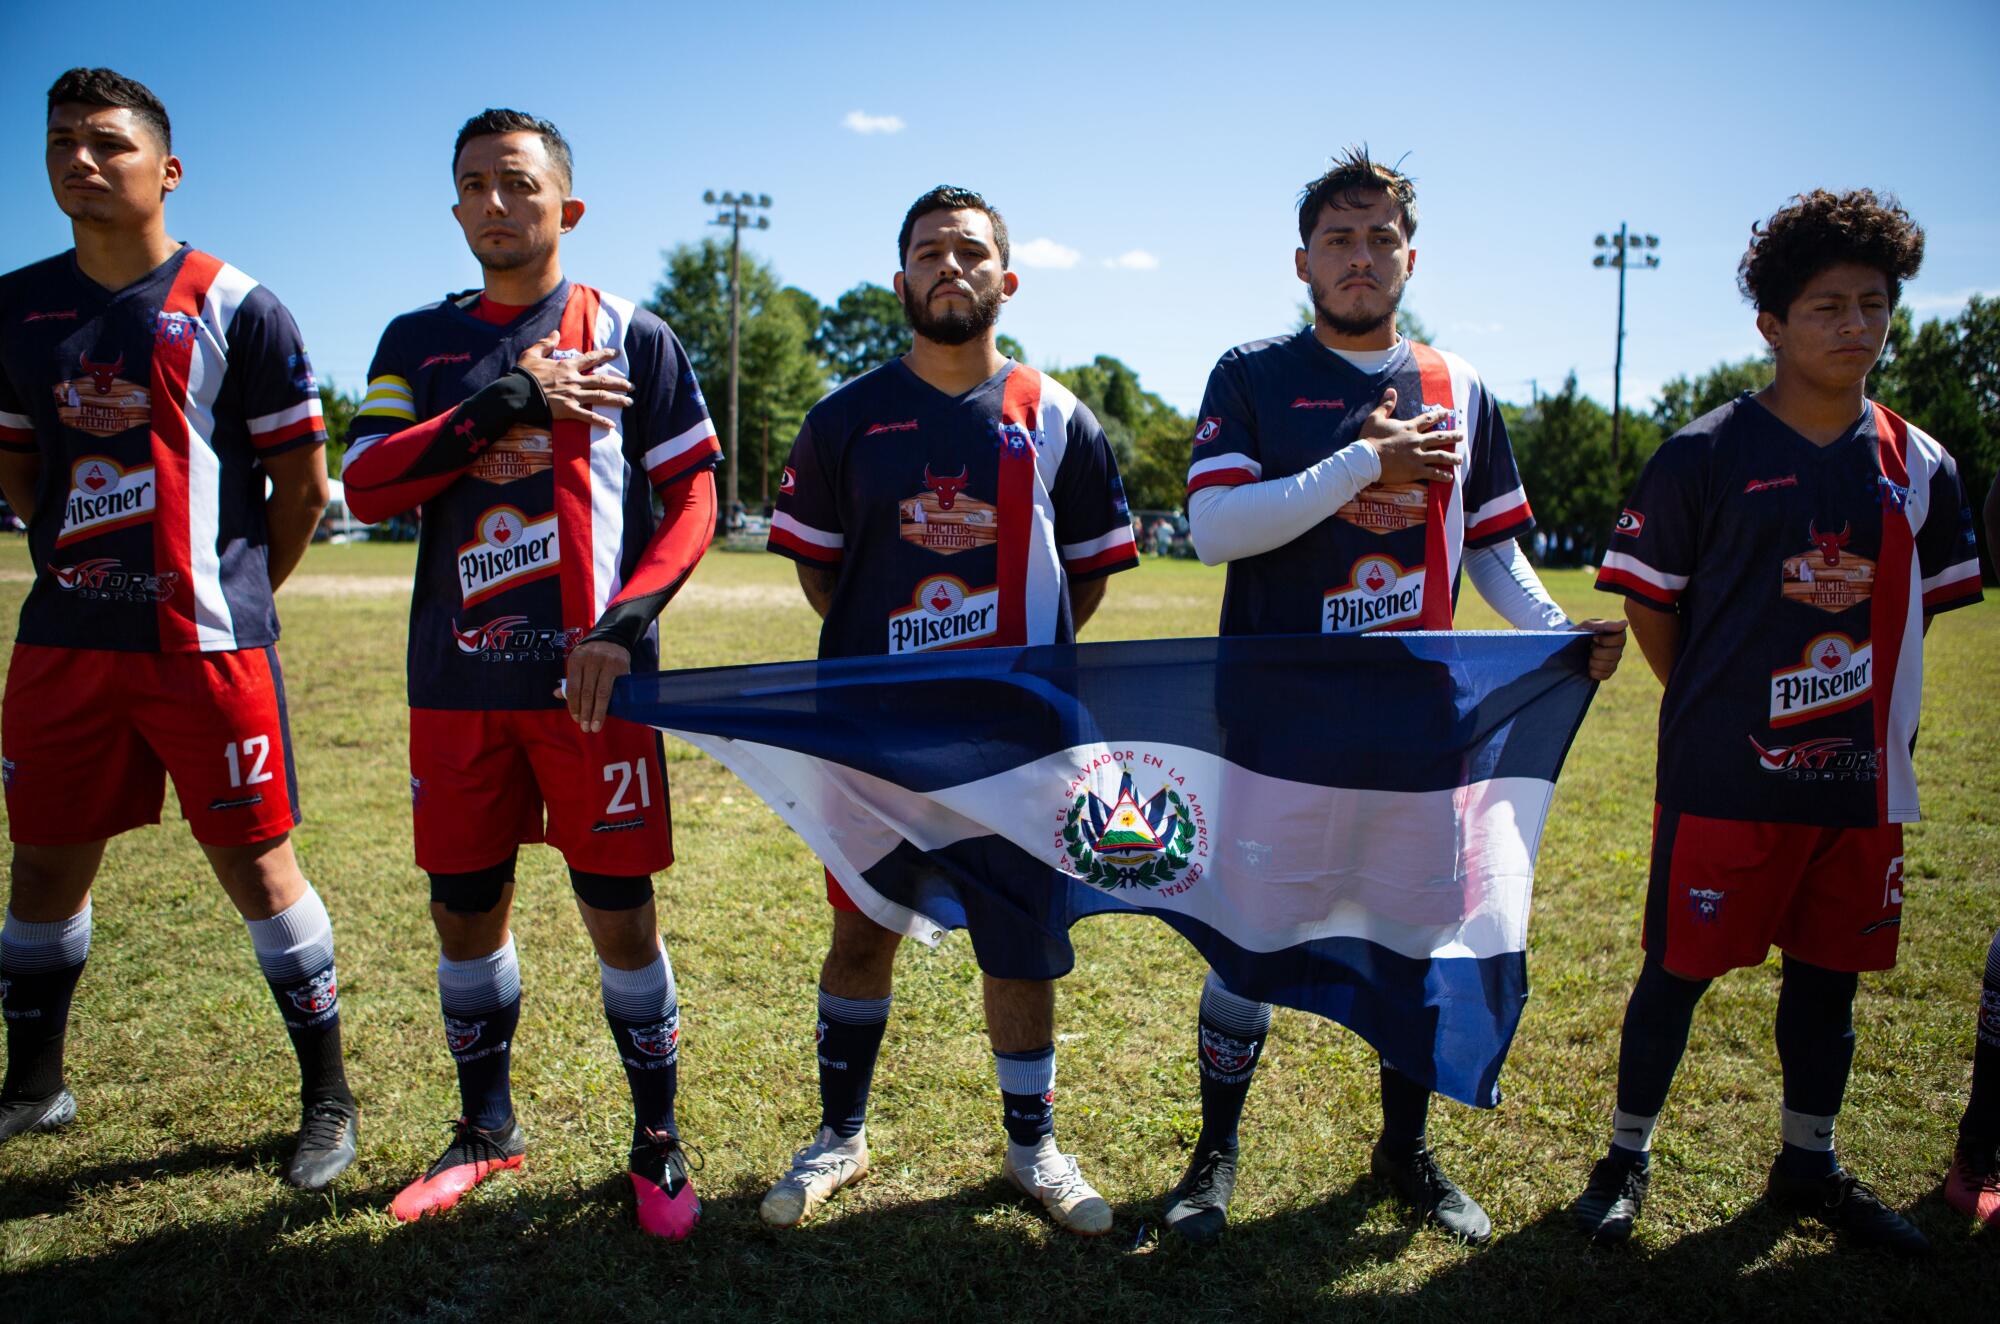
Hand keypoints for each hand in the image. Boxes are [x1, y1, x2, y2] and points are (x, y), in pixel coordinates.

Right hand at [516, 332, 632, 430]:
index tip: (616, 353)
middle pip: (602, 380)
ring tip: (629, 402)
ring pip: (600, 397)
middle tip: (631, 386)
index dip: (605, 355)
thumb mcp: (532, 353)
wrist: (516, 393)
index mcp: (567, 366)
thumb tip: (556, 332)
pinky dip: (600, 421)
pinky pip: (588, 417)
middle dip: (618, 383)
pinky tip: (612, 425)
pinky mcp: (568, 410)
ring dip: (616, 399)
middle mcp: (574, 380)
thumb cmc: (523, 374)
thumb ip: (546, 343)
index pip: (591, 358)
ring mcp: (572, 395)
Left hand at [563, 638, 630, 731]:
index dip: (573, 706)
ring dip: (598, 713)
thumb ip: (570, 680)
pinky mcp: (621, 666)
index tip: (576, 719)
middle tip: (585, 728)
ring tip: (595, 726)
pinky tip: (609, 713)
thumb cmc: (591, 656)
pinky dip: (612, 703)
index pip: (573, 687)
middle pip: (586, 692)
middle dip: (585, 713)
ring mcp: (607, 663)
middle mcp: (590, 660)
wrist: (612, 639)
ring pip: (601, 693)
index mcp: (576, 660)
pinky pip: (615, 689)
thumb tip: (557, 694)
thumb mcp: (578, 663)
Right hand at [1357, 386, 1463, 484]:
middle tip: (1461, 435)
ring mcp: (1417, 456)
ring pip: (1440, 456)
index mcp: (1408, 428)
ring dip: (1451, 457)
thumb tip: (1391, 390)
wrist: (1366, 459)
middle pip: (1438, 437)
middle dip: (1452, 436)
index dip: (1438, 415)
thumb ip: (1386, 405)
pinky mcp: (1414, 470)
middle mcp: (1416, 441)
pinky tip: (1449, 477)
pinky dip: (1442, 475)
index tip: (1447, 413)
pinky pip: (1432, 472)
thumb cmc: (1369, 438)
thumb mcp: (1376, 418)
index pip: (1427, 419)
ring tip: (1460, 459)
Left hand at [1573, 618, 1627, 680]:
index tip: (1594, 638)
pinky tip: (1589, 665)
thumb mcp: (1588, 626)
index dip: (1605, 641)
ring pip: (1610, 666)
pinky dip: (1594, 671)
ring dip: (1595, 662)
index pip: (1620, 639)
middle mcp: (1618, 648)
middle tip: (1590, 648)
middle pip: (1615, 654)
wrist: (1569, 646)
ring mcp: (1614, 661)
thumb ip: (1606, 625)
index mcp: (1616, 634)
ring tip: (1588, 656)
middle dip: (1598, 652)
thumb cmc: (1581, 632)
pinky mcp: (1607, 672)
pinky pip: (1605, 675)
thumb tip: (1625, 622)